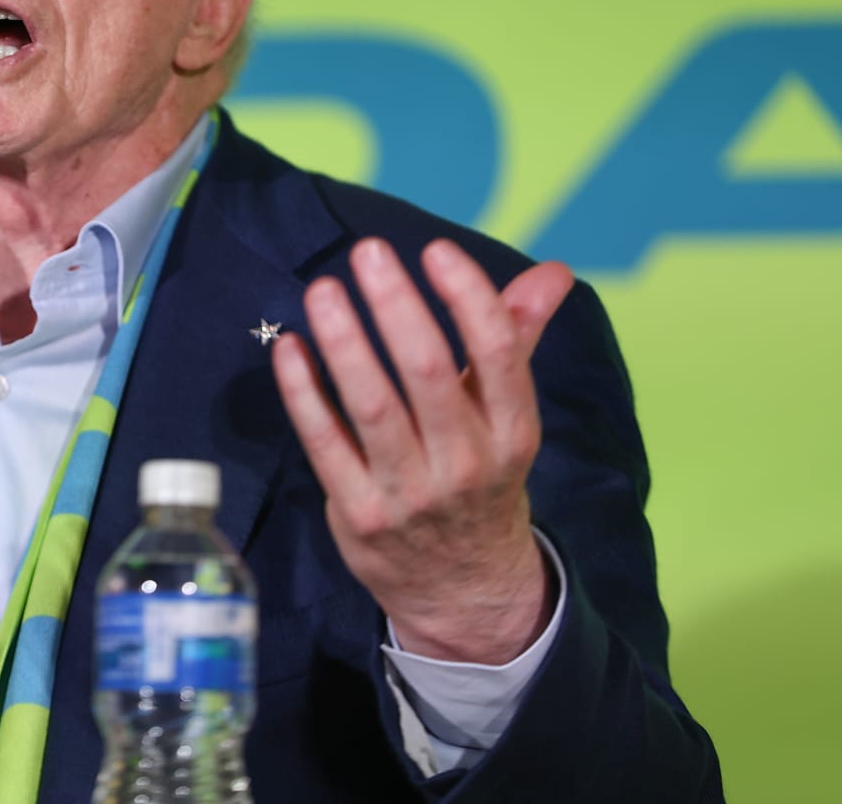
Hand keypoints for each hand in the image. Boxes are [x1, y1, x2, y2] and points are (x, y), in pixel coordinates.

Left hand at [271, 237, 573, 664]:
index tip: (436, 250)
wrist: (462, 591)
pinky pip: (324, 440)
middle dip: (397, 307)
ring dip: (344, 341)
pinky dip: (302, 391)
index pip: (498, 356)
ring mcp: (409, 492)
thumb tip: (552, 273)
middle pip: (430, 373)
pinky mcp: (358, 512)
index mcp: (511, 433)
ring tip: (324, 289)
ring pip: (371, 404)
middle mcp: (465, 463)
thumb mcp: (508, 420)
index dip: (468, 298)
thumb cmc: (481, 483)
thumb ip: (517, 340)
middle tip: (368, 253)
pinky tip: (289, 347)